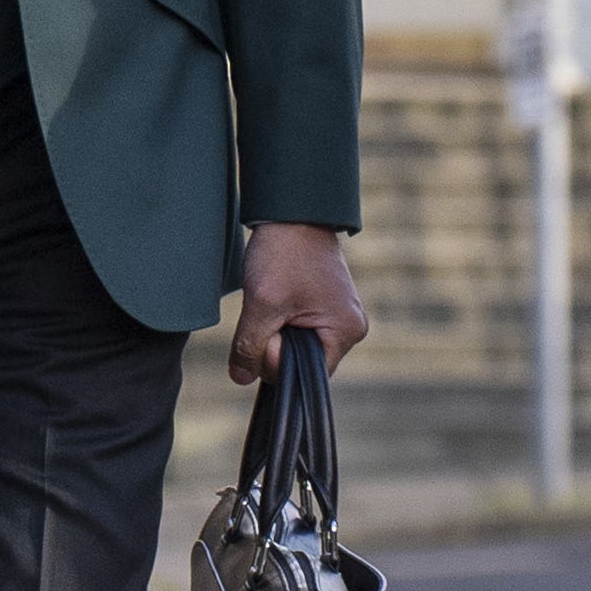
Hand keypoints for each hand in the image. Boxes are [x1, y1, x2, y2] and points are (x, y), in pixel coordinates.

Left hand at [231, 221, 369, 386]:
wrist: (293, 212)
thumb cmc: (285, 253)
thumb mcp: (262, 303)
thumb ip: (249, 346)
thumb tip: (241, 378)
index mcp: (345, 333)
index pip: (303, 375)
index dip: (275, 358)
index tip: (270, 321)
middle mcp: (350, 329)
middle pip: (299, 363)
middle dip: (274, 342)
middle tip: (271, 304)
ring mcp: (338, 318)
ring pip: (293, 346)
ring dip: (274, 328)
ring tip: (275, 296)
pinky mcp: (325, 308)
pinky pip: (296, 330)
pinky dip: (279, 318)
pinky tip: (279, 296)